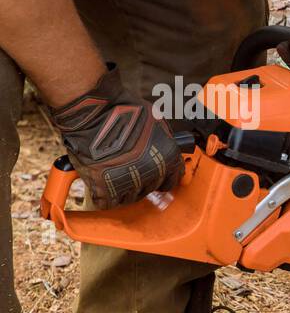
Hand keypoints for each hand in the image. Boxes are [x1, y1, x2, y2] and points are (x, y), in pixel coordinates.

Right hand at [49, 67, 183, 208]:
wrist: (94, 111)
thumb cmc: (123, 110)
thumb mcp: (156, 122)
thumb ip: (163, 141)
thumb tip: (164, 150)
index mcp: (168, 157)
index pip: (172, 180)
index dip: (162, 178)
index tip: (156, 178)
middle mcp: (153, 172)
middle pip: (151, 188)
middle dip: (142, 182)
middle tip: (129, 172)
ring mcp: (129, 181)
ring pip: (131, 197)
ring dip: (124, 190)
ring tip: (114, 178)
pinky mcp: (105, 186)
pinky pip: (108, 201)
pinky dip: (105, 197)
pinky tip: (102, 186)